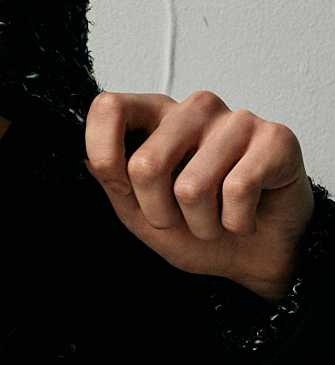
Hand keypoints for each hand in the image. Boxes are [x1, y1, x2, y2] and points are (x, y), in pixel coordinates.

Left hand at [85, 90, 313, 299]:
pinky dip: (237, 222)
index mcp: (156, 118)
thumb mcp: (141, 214)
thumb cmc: (197, 231)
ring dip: (202, 225)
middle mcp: (194, 109)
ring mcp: (236, 119)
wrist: (256, 257)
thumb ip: (114, 183)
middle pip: (145, 165)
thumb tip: (88, 158)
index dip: (104, 155)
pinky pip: (238, 189)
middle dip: (158, 213)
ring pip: (191, 187)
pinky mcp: (276, 138)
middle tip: (181, 219)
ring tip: (216, 220)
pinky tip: (245, 218)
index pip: (109, 107)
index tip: (121, 189)